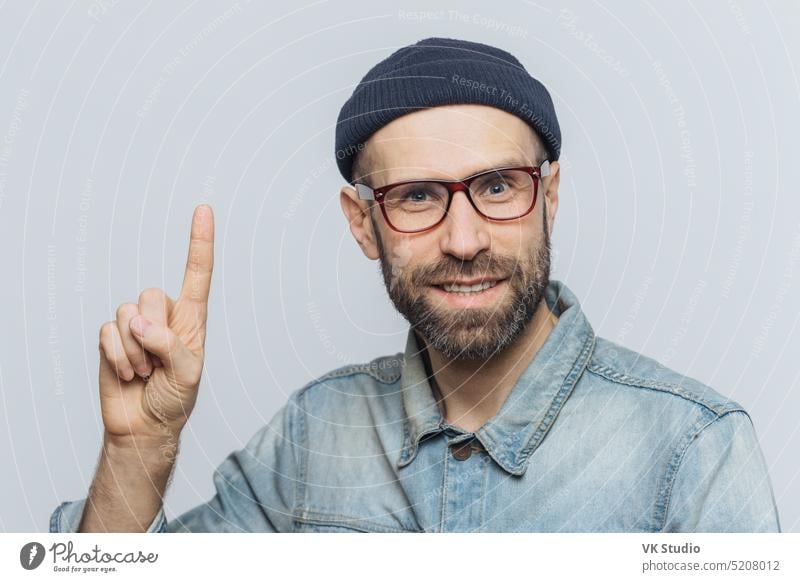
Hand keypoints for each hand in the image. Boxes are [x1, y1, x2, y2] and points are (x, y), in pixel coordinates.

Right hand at [97, 205, 213, 447]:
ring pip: (127, 313)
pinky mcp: (112, 338)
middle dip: (153, 332)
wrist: (145, 426)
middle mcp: (163, 315)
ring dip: (135, 350)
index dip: (200, 242)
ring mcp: (135, 326)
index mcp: (192, 318)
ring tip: (145, 371)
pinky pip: (107, 332)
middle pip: (151, 295)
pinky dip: (117, 357)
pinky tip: (128, 374)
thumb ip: (171, 344)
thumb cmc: (175, 398)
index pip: (197, 274)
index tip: (204, 210)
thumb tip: (140, 323)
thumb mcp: (188, 374)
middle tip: (159, 363)